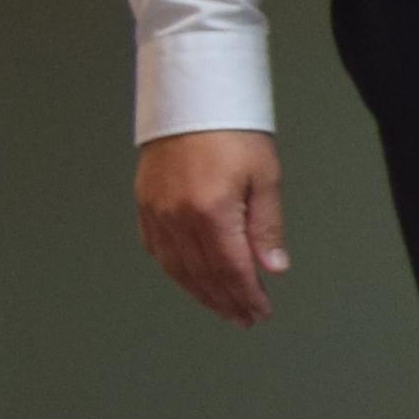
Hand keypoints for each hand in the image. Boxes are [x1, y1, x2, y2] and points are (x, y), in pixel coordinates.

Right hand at [135, 129, 285, 326]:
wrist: (192, 99)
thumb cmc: (232, 131)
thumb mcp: (265, 177)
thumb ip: (266, 227)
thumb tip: (273, 268)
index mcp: (211, 212)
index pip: (231, 270)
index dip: (246, 295)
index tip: (260, 312)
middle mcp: (178, 217)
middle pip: (203, 275)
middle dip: (226, 301)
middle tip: (244, 318)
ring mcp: (157, 212)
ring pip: (177, 268)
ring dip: (200, 293)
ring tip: (222, 307)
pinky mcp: (145, 204)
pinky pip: (158, 250)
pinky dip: (175, 271)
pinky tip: (189, 280)